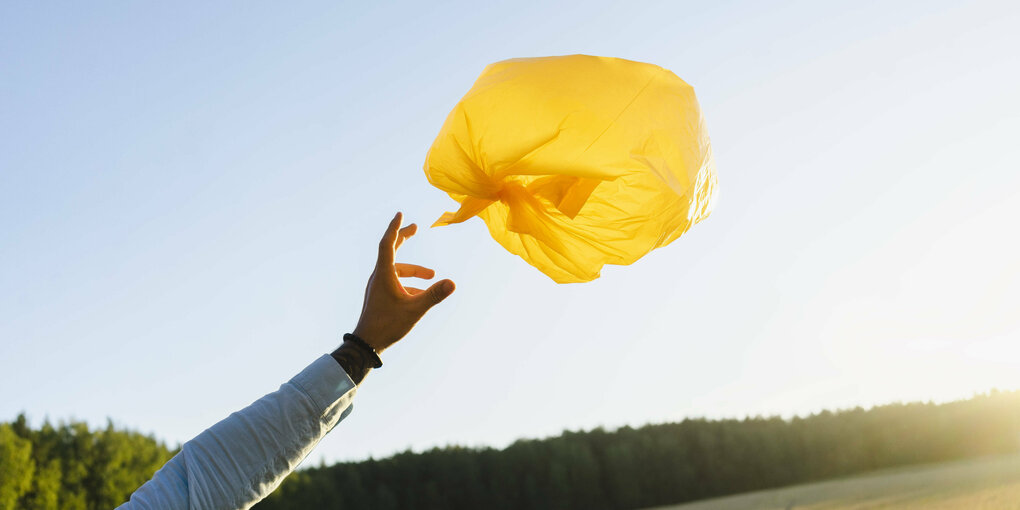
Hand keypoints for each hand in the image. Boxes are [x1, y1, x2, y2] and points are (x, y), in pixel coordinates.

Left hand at [352, 212, 454, 352]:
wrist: (366, 344)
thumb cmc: (387, 326)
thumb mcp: (414, 310)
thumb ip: (434, 295)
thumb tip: (452, 283)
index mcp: (383, 274)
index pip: (387, 243)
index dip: (395, 228)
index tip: (400, 214)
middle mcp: (378, 276)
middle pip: (390, 251)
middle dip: (404, 238)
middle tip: (416, 227)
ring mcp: (378, 286)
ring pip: (397, 270)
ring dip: (414, 271)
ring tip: (432, 277)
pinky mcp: (379, 296)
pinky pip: (396, 282)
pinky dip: (409, 283)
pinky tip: (422, 295)